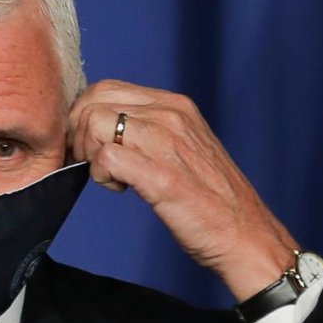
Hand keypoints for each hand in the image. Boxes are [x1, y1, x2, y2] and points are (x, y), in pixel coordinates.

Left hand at [68, 79, 297, 301]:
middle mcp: (170, 115)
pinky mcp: (161, 174)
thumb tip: (97, 126)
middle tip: (91, 162)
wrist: (244, 234)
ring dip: (89, 154)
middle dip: (78, 133)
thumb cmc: (207, 198)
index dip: (83, 117)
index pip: (105, 88)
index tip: (88, 145)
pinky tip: (120, 188)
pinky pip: (106, 157)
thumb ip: (146, 129)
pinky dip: (101, 175)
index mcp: (174, 105)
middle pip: (93, 102)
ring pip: (94, 124)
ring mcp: (166, 142)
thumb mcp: (179, 146)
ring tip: (111, 176)